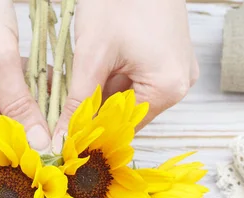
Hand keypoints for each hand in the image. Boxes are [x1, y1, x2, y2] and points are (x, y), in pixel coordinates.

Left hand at [52, 0, 197, 149]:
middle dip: (97, 110)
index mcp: (167, 88)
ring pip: (132, 97)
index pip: (124, 127)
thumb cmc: (119, 0)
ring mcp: (178, 70)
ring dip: (105, 93)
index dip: (92, 132)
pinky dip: (116, 78)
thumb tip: (62, 138)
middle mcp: (180, 85)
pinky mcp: (171, 58)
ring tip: (80, 83)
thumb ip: (78, 102)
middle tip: (64, 110)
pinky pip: (140, 80)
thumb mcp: (92, 54)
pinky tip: (98, 67)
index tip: (65, 138)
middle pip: (129, 114)